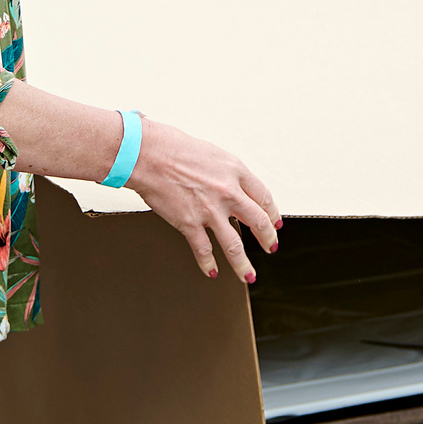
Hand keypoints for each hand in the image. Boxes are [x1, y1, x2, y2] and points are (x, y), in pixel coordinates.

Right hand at [125, 119, 281, 280]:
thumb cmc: (173, 148)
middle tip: (270, 247)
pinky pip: (204, 249)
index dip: (272, 213)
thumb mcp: (212, 153)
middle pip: (258, 222)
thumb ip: (226, 173)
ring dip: (243, 264)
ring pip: (235, 245)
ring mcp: (210, 210)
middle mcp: (228, 192)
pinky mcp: (189, 223)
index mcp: (235, 171)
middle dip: (267, 239)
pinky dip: (208, 263)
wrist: (148, 155)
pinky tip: (212, 270)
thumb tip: (232, 188)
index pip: (264, 197)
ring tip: (249, 275)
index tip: (274, 222)